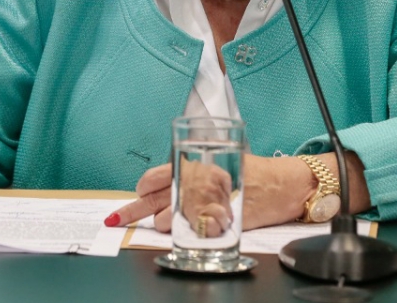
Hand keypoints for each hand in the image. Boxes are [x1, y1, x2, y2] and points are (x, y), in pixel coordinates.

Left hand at [106, 154, 313, 230]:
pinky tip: (196, 228)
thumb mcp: (219, 163)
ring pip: (166, 219)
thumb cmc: (252, 173)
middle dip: (131, 212)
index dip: (142, 188)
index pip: (153, 177)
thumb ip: (195, 172)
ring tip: (177, 221)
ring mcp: (202, 203)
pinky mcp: (215, 221)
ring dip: (166, 223)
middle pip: (150, 201)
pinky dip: (188, 233)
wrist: (280, 185)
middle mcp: (192, 183)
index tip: (138, 194)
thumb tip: (171, 183)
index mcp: (193, 166)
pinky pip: (189, 232)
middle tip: (116, 219)